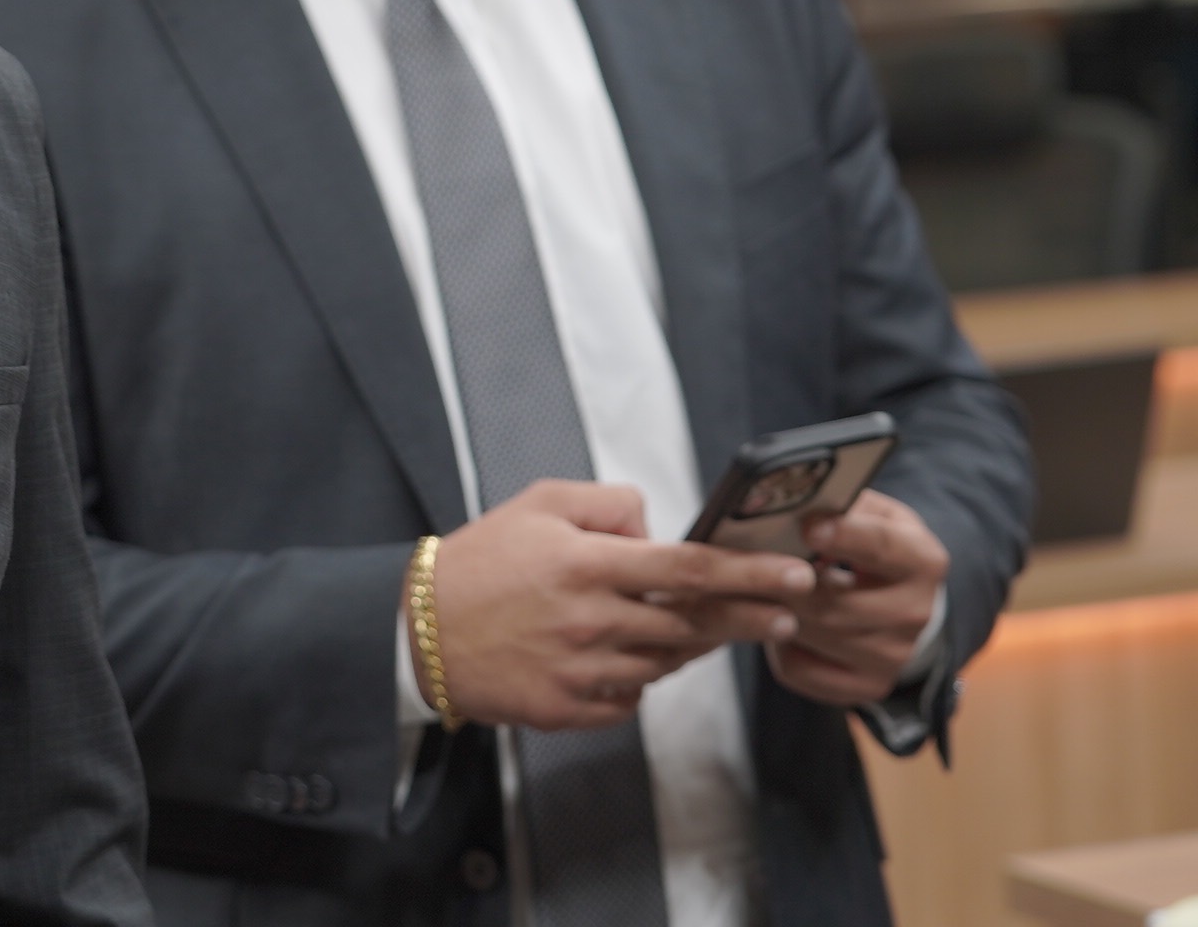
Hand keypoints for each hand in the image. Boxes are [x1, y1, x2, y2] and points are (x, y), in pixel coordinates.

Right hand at [420, 479, 814, 731]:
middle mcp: (591, 619)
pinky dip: (640, 680)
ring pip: (667, 662)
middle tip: (785, 611)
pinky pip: (630, 698)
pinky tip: (630, 660)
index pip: (690, 568)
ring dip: (693, 645)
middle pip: (694, 623)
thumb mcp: (537, 503)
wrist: (417, 630)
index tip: (795, 574)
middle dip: (749, 616)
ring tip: (703, 628)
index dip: (751, 572)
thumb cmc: (479, 562)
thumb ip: (607, 504)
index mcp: (586, 563)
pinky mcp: (568, 708)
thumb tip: (655, 528)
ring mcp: (581, 670)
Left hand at [768, 489, 948, 707]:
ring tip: (756, 588)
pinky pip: (801, 671)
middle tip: (749, 565)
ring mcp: (894, 656)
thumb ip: (840, 503)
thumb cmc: (872, 546)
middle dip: (787, 584)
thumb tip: (790, 502)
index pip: (882, 547)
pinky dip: (777, 648)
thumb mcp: (870, 513)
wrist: (899, 599)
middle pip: (837, 604)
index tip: (808, 527)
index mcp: (922, 560)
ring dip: (775, 612)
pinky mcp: (868, 686)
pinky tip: (774, 622)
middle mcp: (916, 613)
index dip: (844, 536)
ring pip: (814, 636)